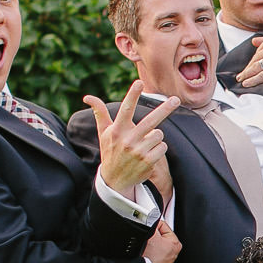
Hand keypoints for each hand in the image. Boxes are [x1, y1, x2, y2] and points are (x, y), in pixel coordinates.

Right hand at [85, 79, 179, 195]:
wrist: (115, 180)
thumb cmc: (110, 151)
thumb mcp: (103, 133)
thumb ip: (100, 113)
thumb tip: (87, 97)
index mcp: (117, 130)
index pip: (126, 109)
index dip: (133, 95)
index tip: (139, 82)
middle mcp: (128, 140)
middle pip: (151, 120)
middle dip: (165, 109)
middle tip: (176, 99)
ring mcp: (138, 151)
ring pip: (159, 134)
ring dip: (155, 137)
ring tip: (144, 144)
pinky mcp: (148, 161)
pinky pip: (162, 147)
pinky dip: (159, 148)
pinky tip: (148, 154)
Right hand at [143, 219, 180, 262]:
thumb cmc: (149, 259)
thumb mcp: (150, 235)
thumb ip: (152, 223)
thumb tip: (152, 216)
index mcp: (175, 243)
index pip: (162, 225)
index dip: (152, 225)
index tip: (147, 229)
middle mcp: (173, 252)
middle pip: (157, 234)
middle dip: (150, 236)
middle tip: (145, 241)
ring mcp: (165, 259)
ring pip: (153, 244)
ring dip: (147, 245)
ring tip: (145, 249)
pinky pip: (151, 252)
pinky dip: (147, 252)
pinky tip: (144, 255)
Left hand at [246, 29, 262, 87]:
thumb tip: (253, 41)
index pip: (260, 49)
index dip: (254, 59)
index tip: (250, 66)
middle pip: (256, 58)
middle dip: (248, 67)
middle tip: (242, 75)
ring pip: (256, 67)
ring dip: (246, 75)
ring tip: (241, 80)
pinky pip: (261, 76)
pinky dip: (252, 80)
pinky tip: (246, 84)